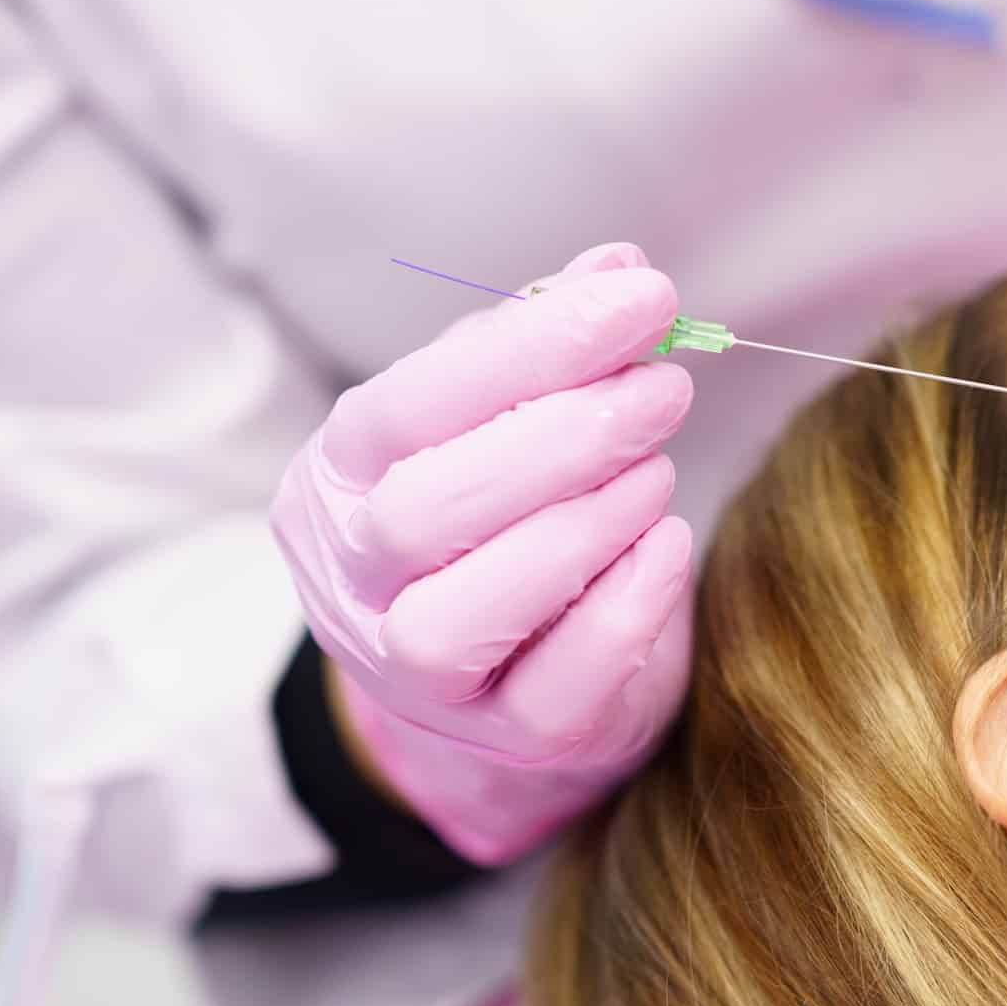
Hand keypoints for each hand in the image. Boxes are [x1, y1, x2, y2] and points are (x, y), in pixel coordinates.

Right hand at [272, 242, 695, 862]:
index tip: (640, 298)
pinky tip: (668, 547)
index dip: (528, 347)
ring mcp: (417, 678)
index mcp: (339, 480)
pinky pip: (552, 688)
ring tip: (661, 466)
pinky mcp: (505, 737)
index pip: (405, 406)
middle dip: (560, 438)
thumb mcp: (507, 419)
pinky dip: (621, 608)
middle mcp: (353, 584)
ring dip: (583, 524)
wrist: (507, 676)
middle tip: (666, 387)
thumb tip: (618, 268)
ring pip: (465, 614)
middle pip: (421, 513)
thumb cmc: (503, 518)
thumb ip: (547, 345)